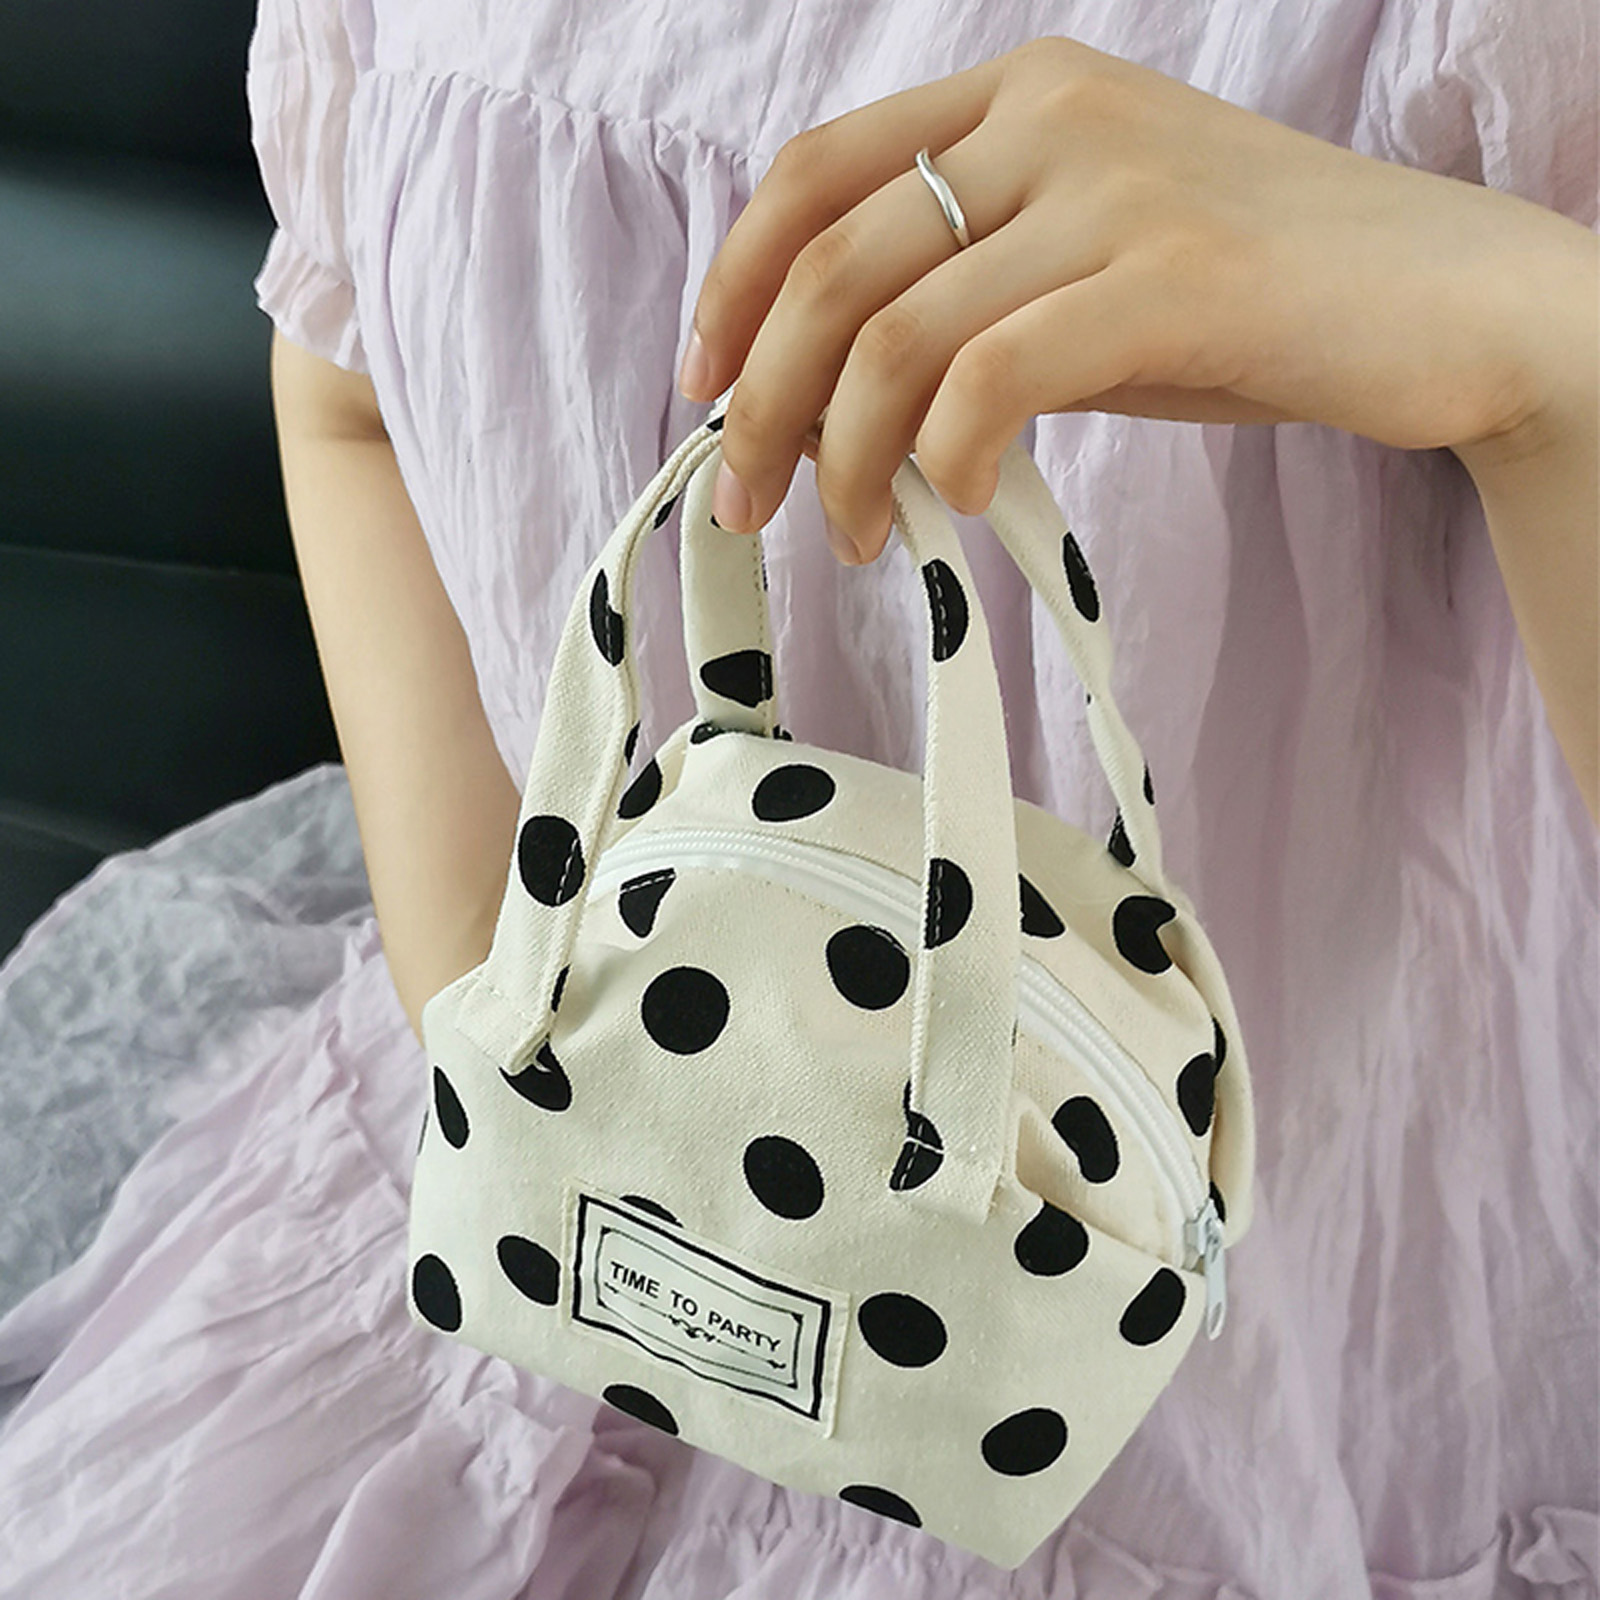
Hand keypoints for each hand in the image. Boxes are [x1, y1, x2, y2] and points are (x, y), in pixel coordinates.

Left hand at [679, 35, 1567, 563]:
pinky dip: (944, 460)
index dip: (734, 284)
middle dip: (761, 399)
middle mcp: (1051, 118)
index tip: (702, 386)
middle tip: (744, 498)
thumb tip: (839, 407)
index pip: (816, 173)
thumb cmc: (1255, 302)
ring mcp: (1111, 189)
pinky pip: (991, 378)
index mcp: (1018, 96)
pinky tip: (953, 506)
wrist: (1441, 304)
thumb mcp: (1088, 270)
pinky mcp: (1168, 276)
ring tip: (851, 532)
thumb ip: (973, 302)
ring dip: (842, 456)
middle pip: (830, 263)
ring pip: (894, 332)